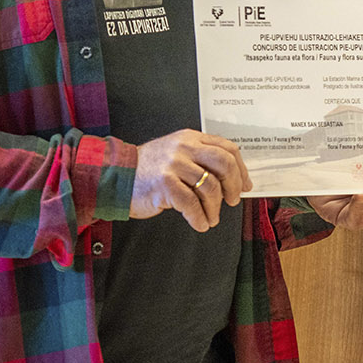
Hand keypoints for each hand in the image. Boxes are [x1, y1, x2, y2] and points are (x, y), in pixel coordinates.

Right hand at [130, 129, 252, 230]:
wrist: (117, 176)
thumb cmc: (149, 169)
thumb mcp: (177, 153)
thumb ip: (201, 159)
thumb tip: (234, 180)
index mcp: (191, 138)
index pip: (228, 149)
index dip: (241, 169)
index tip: (245, 185)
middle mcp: (184, 147)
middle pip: (224, 164)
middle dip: (234, 186)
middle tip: (232, 201)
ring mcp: (174, 164)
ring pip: (210, 187)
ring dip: (215, 208)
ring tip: (211, 217)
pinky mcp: (164, 184)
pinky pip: (191, 204)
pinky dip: (199, 217)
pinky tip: (200, 223)